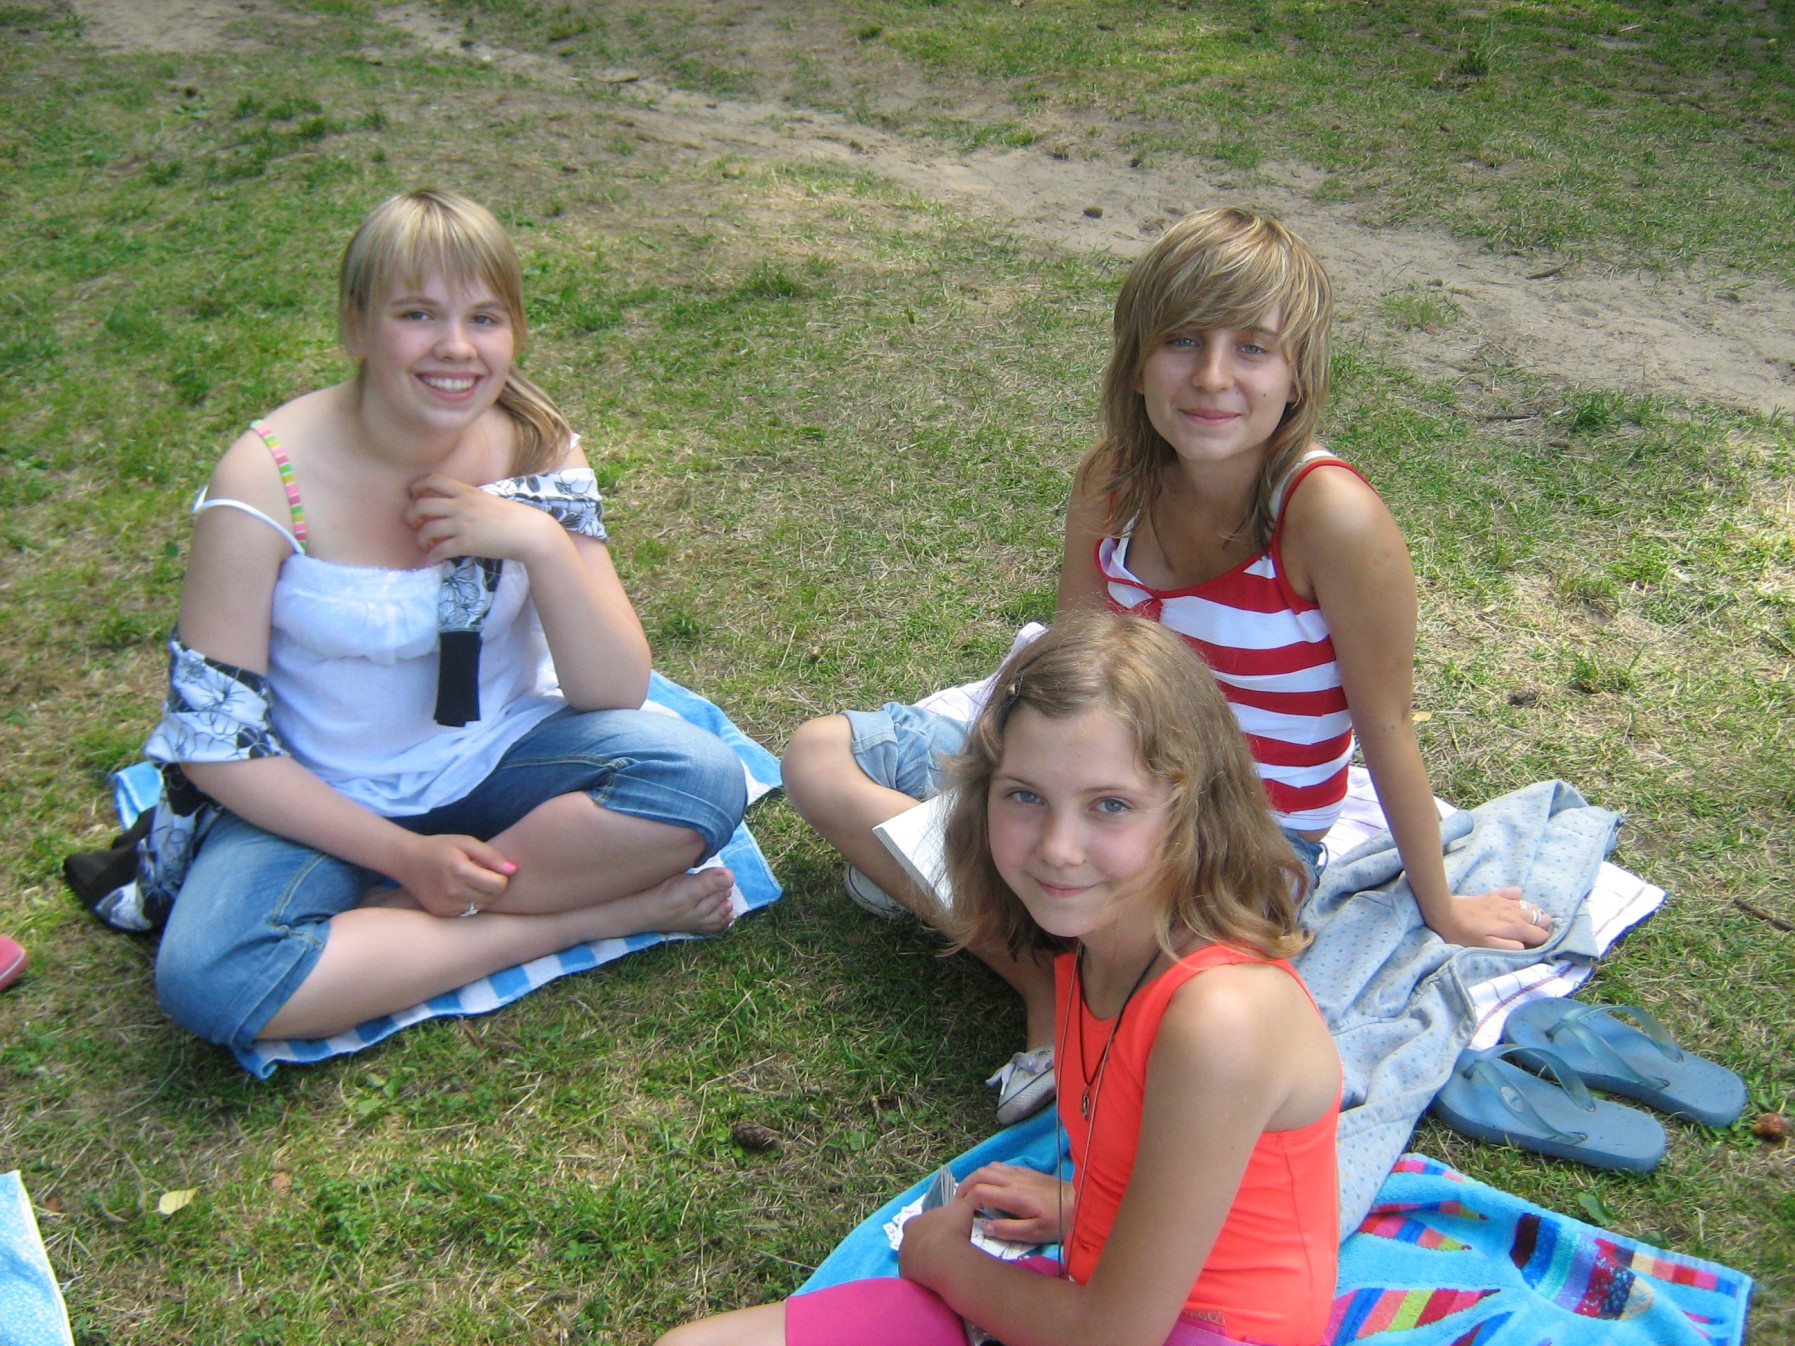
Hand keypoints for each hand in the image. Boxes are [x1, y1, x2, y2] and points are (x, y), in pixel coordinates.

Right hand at [390, 832, 515, 917]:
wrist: (407, 860)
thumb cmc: (440, 847)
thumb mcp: (465, 842)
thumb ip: (491, 855)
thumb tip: (513, 870)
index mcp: (458, 870)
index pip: (498, 884)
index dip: (501, 876)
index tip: (491, 867)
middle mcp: (452, 891)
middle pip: (492, 897)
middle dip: (494, 885)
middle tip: (481, 873)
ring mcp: (445, 905)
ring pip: (482, 906)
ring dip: (483, 895)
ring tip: (470, 881)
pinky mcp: (442, 913)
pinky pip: (469, 912)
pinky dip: (470, 902)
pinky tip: (461, 890)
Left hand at [405, 474, 557, 565]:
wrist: (529, 532)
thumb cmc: (513, 516)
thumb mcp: (488, 499)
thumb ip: (469, 499)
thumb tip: (454, 506)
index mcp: (467, 491)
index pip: (433, 480)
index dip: (417, 486)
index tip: (414, 495)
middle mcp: (460, 506)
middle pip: (422, 505)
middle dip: (411, 515)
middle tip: (414, 523)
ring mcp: (462, 525)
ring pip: (427, 530)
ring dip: (420, 539)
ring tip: (425, 544)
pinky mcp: (466, 544)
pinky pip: (440, 550)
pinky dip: (432, 556)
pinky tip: (433, 559)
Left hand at [898, 1193, 977, 1287]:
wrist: (946, 1257)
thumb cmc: (952, 1229)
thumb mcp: (961, 1208)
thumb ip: (963, 1201)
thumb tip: (967, 1197)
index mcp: (914, 1223)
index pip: (919, 1223)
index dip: (932, 1228)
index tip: (944, 1233)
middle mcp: (905, 1240)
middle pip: (915, 1242)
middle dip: (926, 1245)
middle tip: (943, 1250)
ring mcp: (904, 1260)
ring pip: (914, 1260)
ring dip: (925, 1262)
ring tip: (944, 1266)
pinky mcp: (908, 1278)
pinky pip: (917, 1277)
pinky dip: (926, 1278)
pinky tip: (940, 1279)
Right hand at [956, 1162, 1072, 1244]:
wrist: (1081, 1203)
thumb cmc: (1059, 1221)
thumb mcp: (1035, 1233)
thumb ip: (1008, 1230)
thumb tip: (985, 1227)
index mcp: (1014, 1195)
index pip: (980, 1190)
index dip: (967, 1201)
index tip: (963, 1214)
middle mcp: (1014, 1179)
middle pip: (980, 1173)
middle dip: (965, 1185)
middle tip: (960, 1202)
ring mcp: (1021, 1173)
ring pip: (990, 1167)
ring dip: (976, 1177)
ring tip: (973, 1194)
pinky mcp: (1028, 1171)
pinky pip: (1001, 1166)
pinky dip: (989, 1173)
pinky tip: (993, 1186)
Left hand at [1424, 886, 1551, 950]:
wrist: (1444, 912)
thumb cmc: (1464, 934)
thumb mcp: (1487, 947)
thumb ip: (1510, 948)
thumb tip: (1526, 946)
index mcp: (1515, 927)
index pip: (1542, 935)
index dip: (1540, 943)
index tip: (1532, 947)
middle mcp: (1515, 912)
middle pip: (1541, 918)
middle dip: (1540, 928)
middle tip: (1529, 936)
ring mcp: (1505, 901)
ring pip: (1531, 906)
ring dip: (1532, 915)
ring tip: (1523, 924)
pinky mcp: (1494, 895)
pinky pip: (1515, 892)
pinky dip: (1518, 899)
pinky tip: (1512, 905)